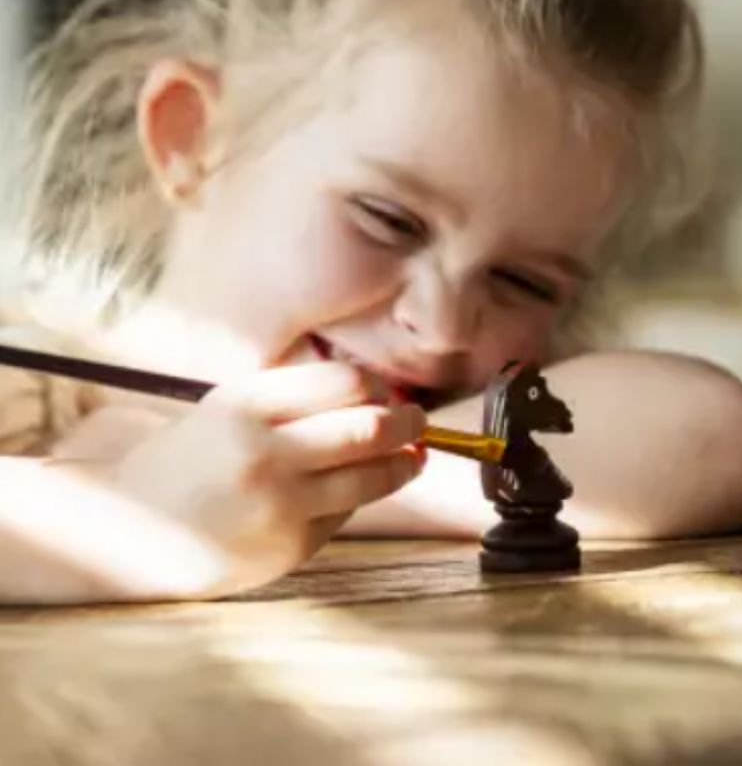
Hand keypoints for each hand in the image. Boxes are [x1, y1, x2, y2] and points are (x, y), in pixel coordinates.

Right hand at [107, 362, 425, 597]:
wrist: (137, 532)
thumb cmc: (196, 457)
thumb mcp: (232, 406)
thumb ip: (297, 395)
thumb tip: (378, 393)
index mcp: (248, 405)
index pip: (344, 382)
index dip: (376, 385)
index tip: (385, 390)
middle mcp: (266, 453)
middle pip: (368, 428)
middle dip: (408, 421)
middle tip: (418, 419)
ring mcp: (280, 504)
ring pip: (373, 476)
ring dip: (406, 463)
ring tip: (415, 455)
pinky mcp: (291, 545)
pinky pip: (348, 513)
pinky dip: (361, 498)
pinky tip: (357, 489)